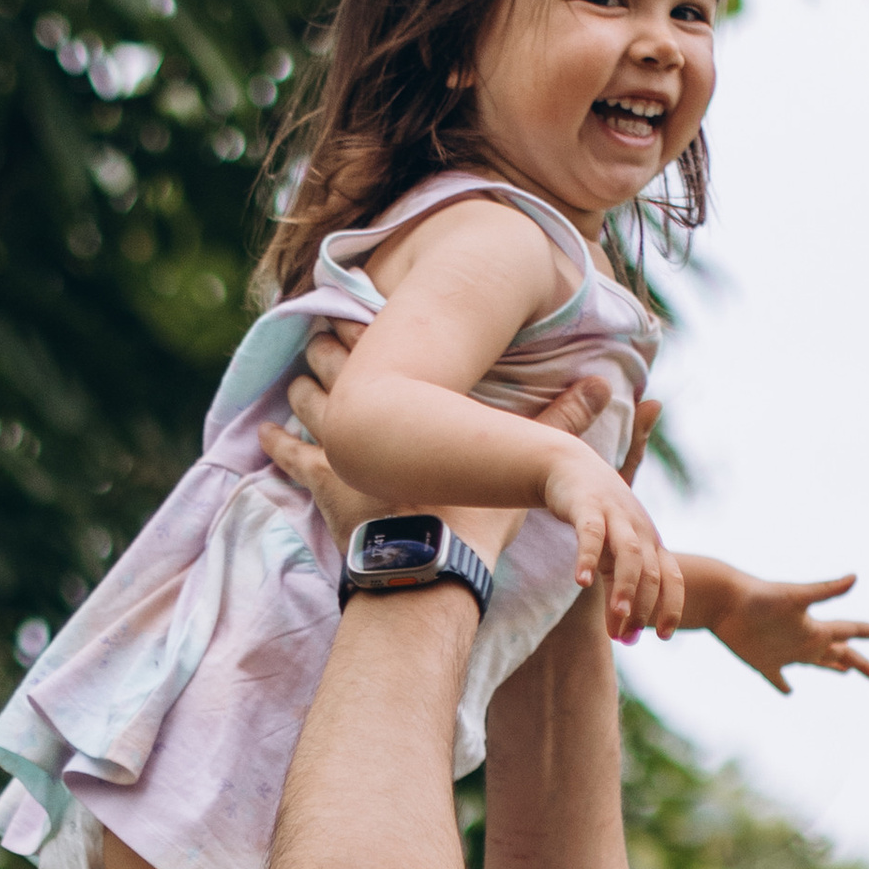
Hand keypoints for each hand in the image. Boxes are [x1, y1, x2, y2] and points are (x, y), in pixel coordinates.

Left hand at [268, 336, 619, 556]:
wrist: (431, 564)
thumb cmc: (475, 517)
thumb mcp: (525, 461)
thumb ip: (563, 419)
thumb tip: (609, 384)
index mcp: (417, 402)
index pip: (387, 349)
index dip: (371, 325)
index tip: (360, 304)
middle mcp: (374, 417)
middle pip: (345, 369)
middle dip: (333, 347)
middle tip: (323, 328)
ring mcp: (342, 454)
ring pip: (314, 406)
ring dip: (306, 386)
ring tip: (298, 370)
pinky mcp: (324, 489)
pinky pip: (292, 459)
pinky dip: (275, 444)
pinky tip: (260, 434)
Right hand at [537, 444, 683, 643]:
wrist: (571, 467)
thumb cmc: (596, 519)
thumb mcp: (610, 557)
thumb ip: (616, 594)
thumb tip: (619, 638)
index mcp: (651, 543)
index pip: (673, 578)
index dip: (672, 607)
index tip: (663, 637)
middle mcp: (640, 530)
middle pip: (651, 572)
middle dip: (644, 607)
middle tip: (629, 638)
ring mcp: (616, 516)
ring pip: (629, 554)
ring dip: (625, 587)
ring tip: (617, 616)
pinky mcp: (588, 506)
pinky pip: (591, 535)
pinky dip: (587, 558)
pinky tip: (580, 583)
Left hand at [710, 571, 868, 694]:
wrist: (723, 599)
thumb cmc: (758, 596)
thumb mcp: (795, 596)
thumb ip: (825, 590)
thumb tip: (856, 577)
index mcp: (815, 627)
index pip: (852, 631)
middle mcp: (804, 639)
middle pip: (839, 653)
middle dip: (860, 663)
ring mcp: (784, 651)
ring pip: (815, 663)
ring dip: (832, 667)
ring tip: (845, 671)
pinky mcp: (761, 661)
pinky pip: (777, 678)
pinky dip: (783, 685)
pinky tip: (789, 692)